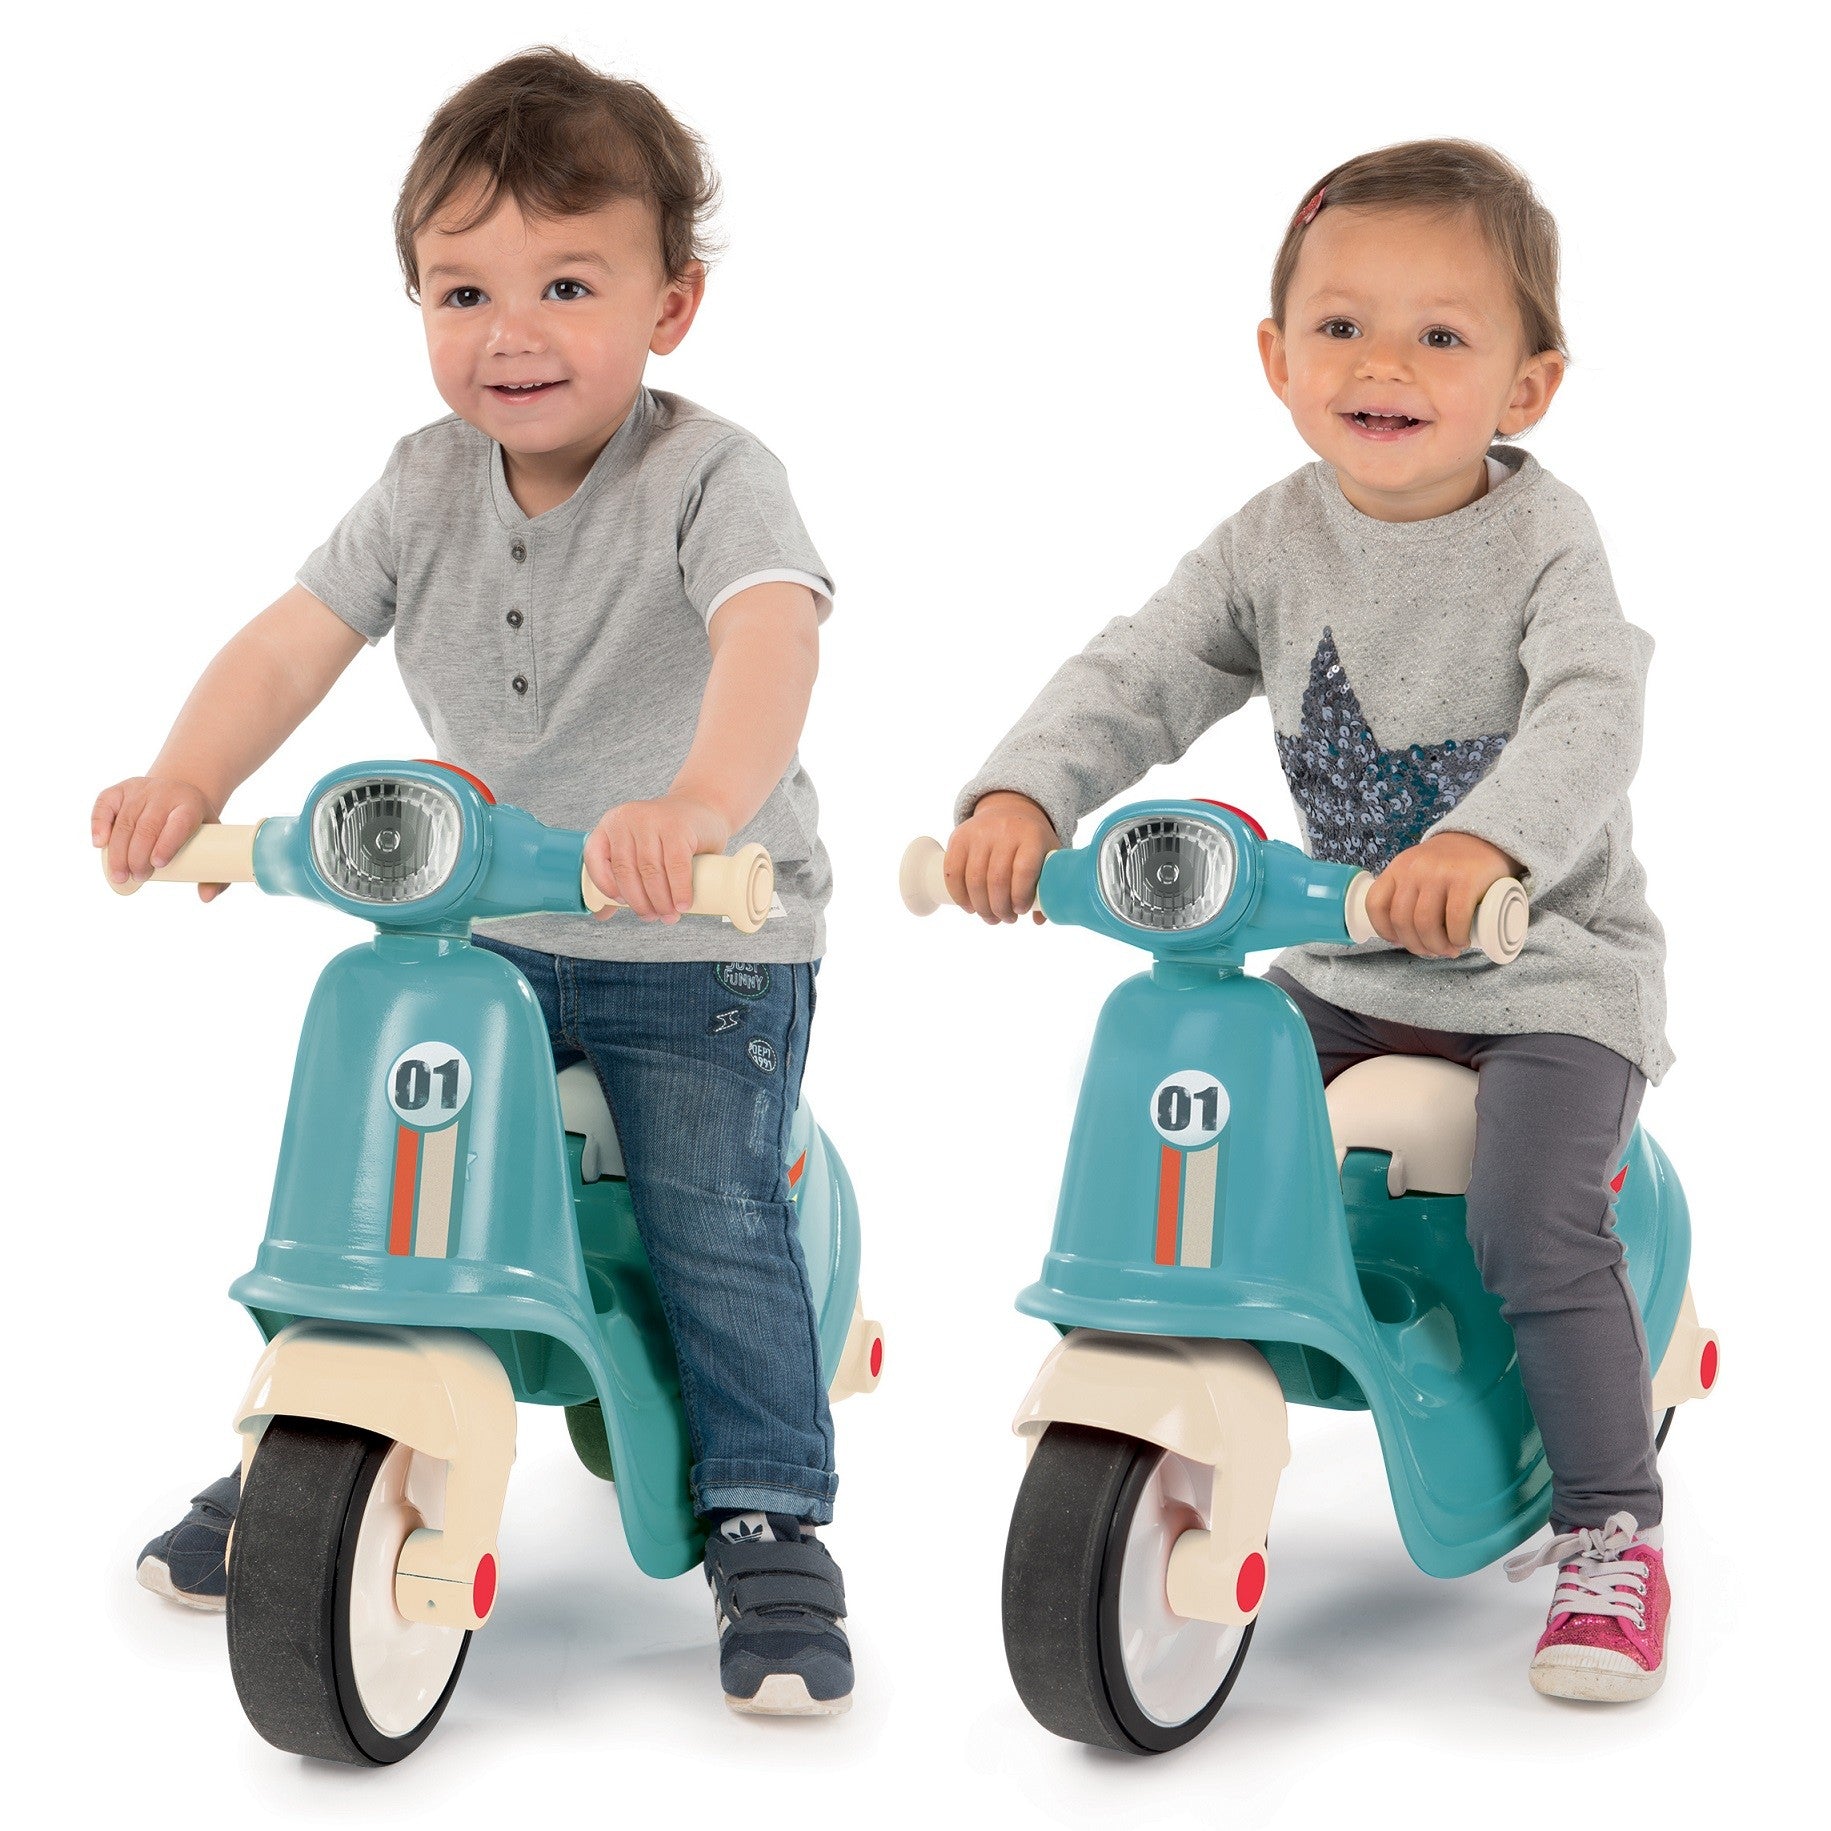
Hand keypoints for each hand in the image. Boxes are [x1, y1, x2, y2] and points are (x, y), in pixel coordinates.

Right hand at [92, 777, 223, 899]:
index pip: (179, 824)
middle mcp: (164, 793)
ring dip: (119, 851)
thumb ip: (215, 872)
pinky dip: (99, 824)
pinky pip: (104, 805)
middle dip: (139, 855)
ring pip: (125, 821)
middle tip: (138, 877)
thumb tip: (207, 897)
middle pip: (148, 826)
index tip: (158, 864)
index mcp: (191, 805)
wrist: (179, 792)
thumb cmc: (196, 825)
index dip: (167, 844)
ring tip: (120, 875)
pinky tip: (99, 844)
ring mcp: (140, 789)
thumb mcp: (212, 841)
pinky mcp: (119, 790)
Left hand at [584, 794, 732, 922]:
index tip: (621, 903)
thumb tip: (602, 913)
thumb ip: (620, 875)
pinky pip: (676, 866)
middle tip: (653, 917)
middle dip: (639, 902)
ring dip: (660, 901)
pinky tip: (683, 904)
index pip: (595, 858)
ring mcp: (653, 820)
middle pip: (626, 870)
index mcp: (611, 824)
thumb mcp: (638, 848)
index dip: (605, 885)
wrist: (702, 807)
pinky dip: (679, 890)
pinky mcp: (678, 827)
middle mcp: (627, 818)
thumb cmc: (667, 835)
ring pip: (650, 872)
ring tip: (669, 915)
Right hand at [944, 791, 1057, 923]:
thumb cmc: (1032, 841)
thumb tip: (1038, 919)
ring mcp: (979, 833)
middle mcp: (1005, 831)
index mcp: (1032, 836)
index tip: (1020, 911)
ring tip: (989, 917)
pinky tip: (968, 906)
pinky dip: (958, 894)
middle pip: (997, 879)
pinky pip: (953, 871)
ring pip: (974, 879)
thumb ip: (1048, 884)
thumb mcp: (1048, 853)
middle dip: (1000, 908)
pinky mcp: (959, 837)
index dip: (1020, 896)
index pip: (1024, 870)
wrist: (1009, 809)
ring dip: (981, 906)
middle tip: (1005, 919)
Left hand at [1364, 832, 1516, 957]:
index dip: (1383, 930)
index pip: (1376, 904)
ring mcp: (1440, 873)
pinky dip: (1457, 938)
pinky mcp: (1467, 880)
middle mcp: (1415, 869)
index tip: (1399, 942)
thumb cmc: (1449, 865)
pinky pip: (1455, 919)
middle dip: (1416, 945)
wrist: (1484, 839)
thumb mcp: (1418, 869)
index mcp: (1398, 868)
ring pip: (1426, 924)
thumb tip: (1397, 936)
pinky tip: (1462, 941)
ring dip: (1436, 946)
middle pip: (1402, 921)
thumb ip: (1405, 893)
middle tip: (1433, 952)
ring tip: (1449, 950)